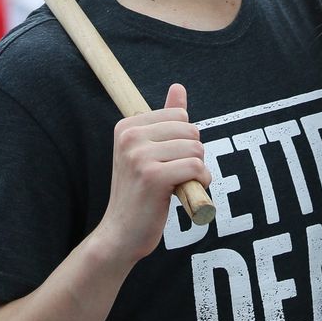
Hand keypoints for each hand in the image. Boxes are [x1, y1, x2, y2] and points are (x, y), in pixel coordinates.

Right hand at [94, 85, 208, 264]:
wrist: (121, 233)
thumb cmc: (139, 192)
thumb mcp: (148, 151)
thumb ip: (166, 119)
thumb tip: (178, 87)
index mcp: (127, 126)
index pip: (180, 116)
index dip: (184, 141)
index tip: (166, 160)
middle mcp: (130, 136)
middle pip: (191, 131)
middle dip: (193, 155)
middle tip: (173, 175)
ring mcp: (139, 156)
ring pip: (196, 150)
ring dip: (197, 171)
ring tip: (177, 185)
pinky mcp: (152, 176)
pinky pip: (196, 168)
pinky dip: (200, 182)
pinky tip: (184, 192)